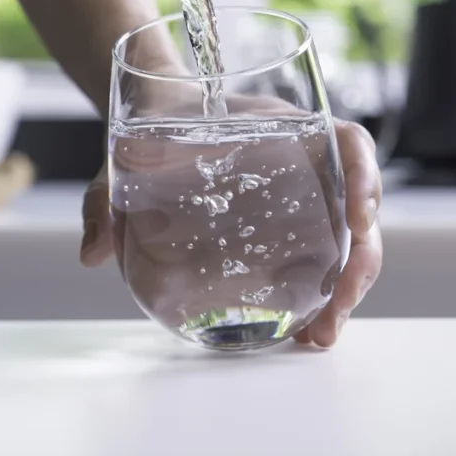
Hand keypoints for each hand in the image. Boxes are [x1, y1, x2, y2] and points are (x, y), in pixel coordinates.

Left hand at [80, 116, 382, 348]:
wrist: (149, 119)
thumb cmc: (147, 127)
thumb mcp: (121, 156)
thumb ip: (104, 198)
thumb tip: (92, 253)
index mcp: (280, 128)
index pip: (346, 144)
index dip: (363, 177)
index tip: (360, 217)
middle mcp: (303, 160)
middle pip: (357, 207)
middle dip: (359, 263)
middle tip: (334, 314)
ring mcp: (300, 192)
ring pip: (347, 239)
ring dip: (345, 289)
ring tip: (319, 335)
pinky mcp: (286, 222)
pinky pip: (319, 254)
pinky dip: (319, 290)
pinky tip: (302, 327)